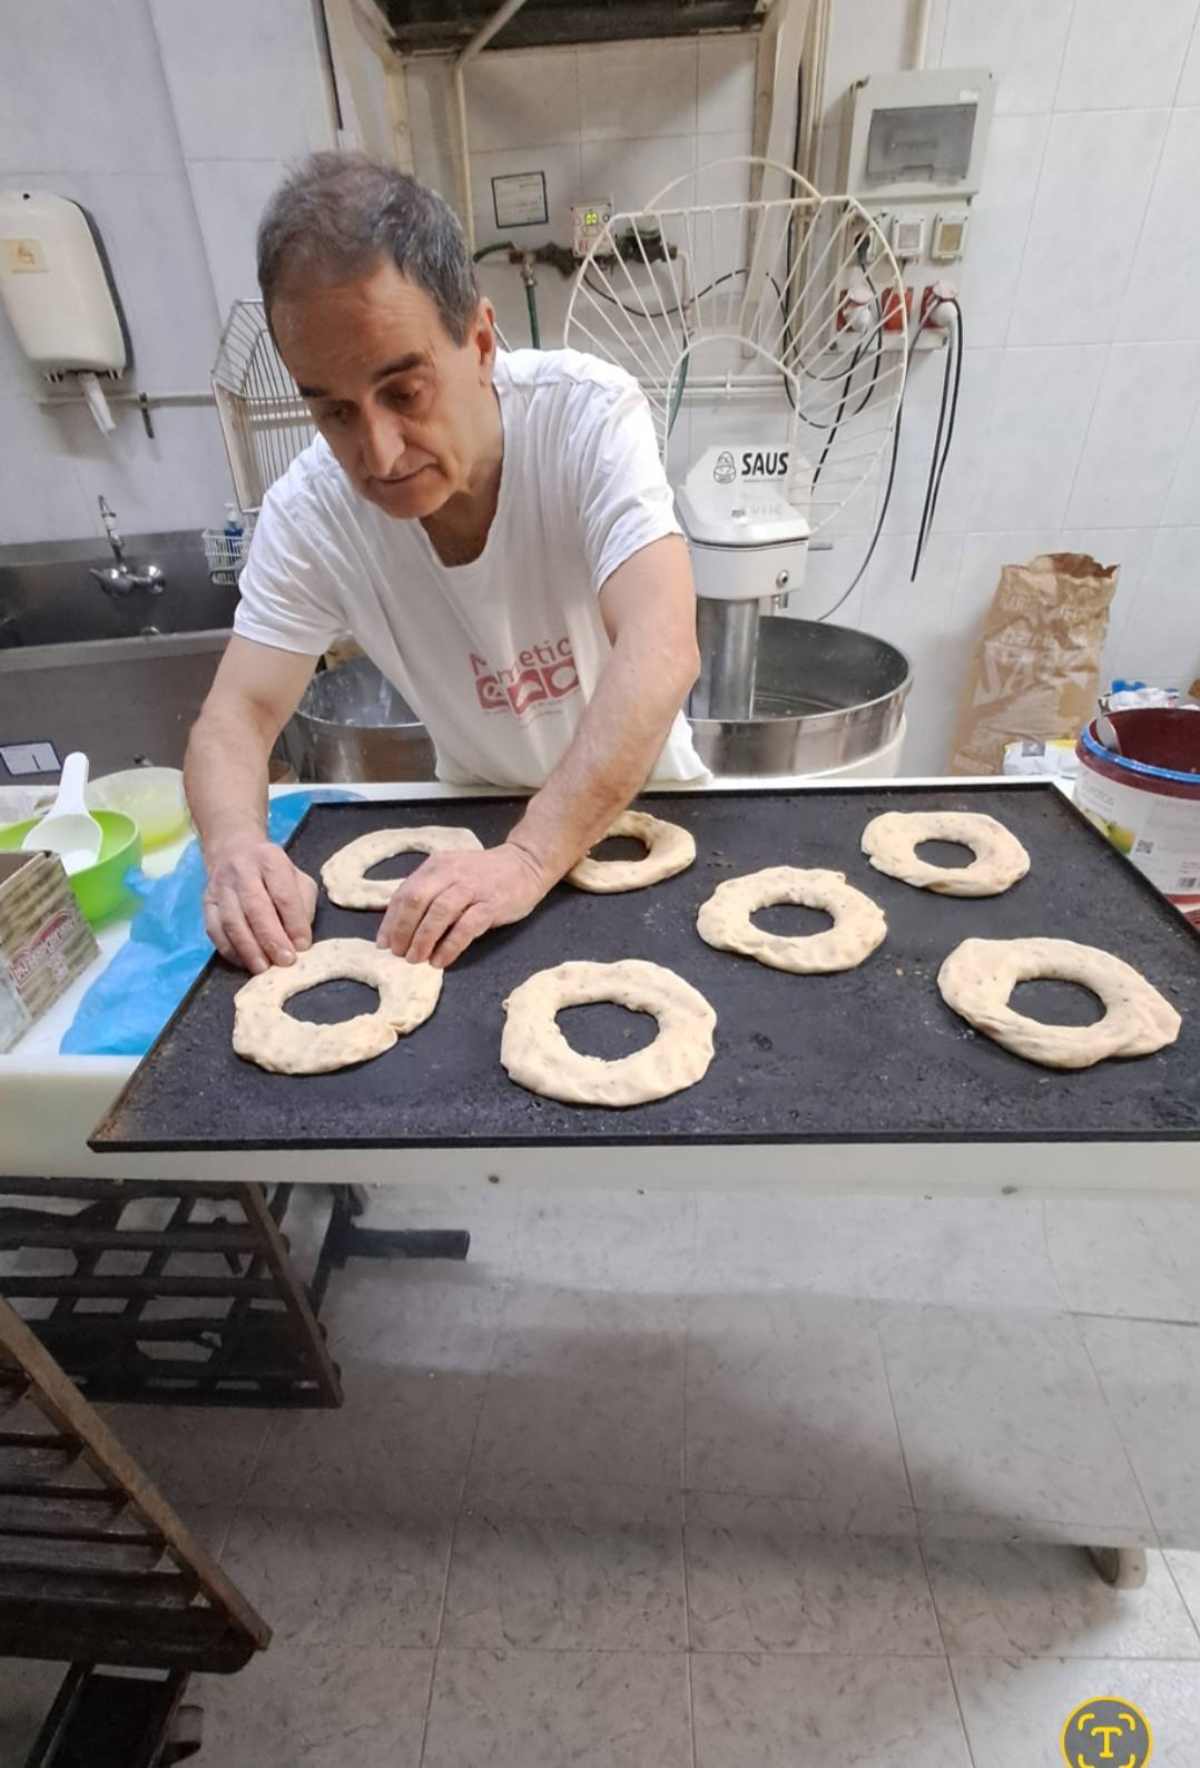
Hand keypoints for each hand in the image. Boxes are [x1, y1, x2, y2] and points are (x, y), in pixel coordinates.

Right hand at [202, 835, 317, 972]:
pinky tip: (244, 962)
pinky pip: (215, 930)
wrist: (233, 851)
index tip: (303, 946)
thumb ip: (302, 904)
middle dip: (271, 938)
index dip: (294, 922)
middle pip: (255, 907)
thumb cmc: (273, 872)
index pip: (283, 894)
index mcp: (270, 860)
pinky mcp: (206, 902)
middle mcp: (242, 870)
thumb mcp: (297, 878)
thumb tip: (299, 938)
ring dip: (249, 949)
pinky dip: (230, 950)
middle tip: (285, 962)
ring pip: (232, 921)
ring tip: (263, 968)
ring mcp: (220, 886)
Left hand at [377, 841, 548, 967]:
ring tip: (415, 960)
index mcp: (436, 866)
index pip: (404, 893)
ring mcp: (472, 888)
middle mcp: (450, 873)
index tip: (383, 944)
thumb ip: (429, 892)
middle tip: (398, 954)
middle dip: (403, 930)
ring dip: (423, 939)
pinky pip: (466, 927)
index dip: (390, 921)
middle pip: (416, 900)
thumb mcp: (451, 874)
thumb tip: (400, 925)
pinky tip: (440, 960)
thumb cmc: (484, 875)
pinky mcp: (491, 904)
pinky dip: (450, 946)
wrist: (526, 863)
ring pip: (439, 913)